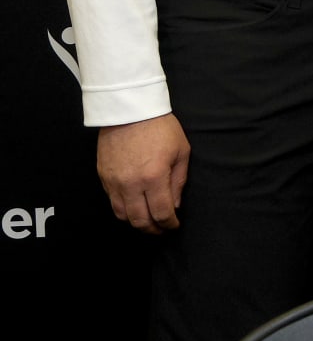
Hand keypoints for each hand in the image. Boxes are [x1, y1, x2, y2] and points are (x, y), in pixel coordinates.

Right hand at [97, 114, 189, 234]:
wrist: (130, 110)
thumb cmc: (160, 128)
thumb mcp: (181, 151)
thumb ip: (178, 181)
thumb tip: (174, 205)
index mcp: (154, 177)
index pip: (161, 213)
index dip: (169, 224)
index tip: (174, 226)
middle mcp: (131, 184)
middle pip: (140, 220)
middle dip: (153, 229)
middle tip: (162, 230)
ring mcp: (114, 182)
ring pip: (123, 215)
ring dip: (136, 223)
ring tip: (148, 222)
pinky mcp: (103, 177)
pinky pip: (112, 202)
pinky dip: (124, 210)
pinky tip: (134, 207)